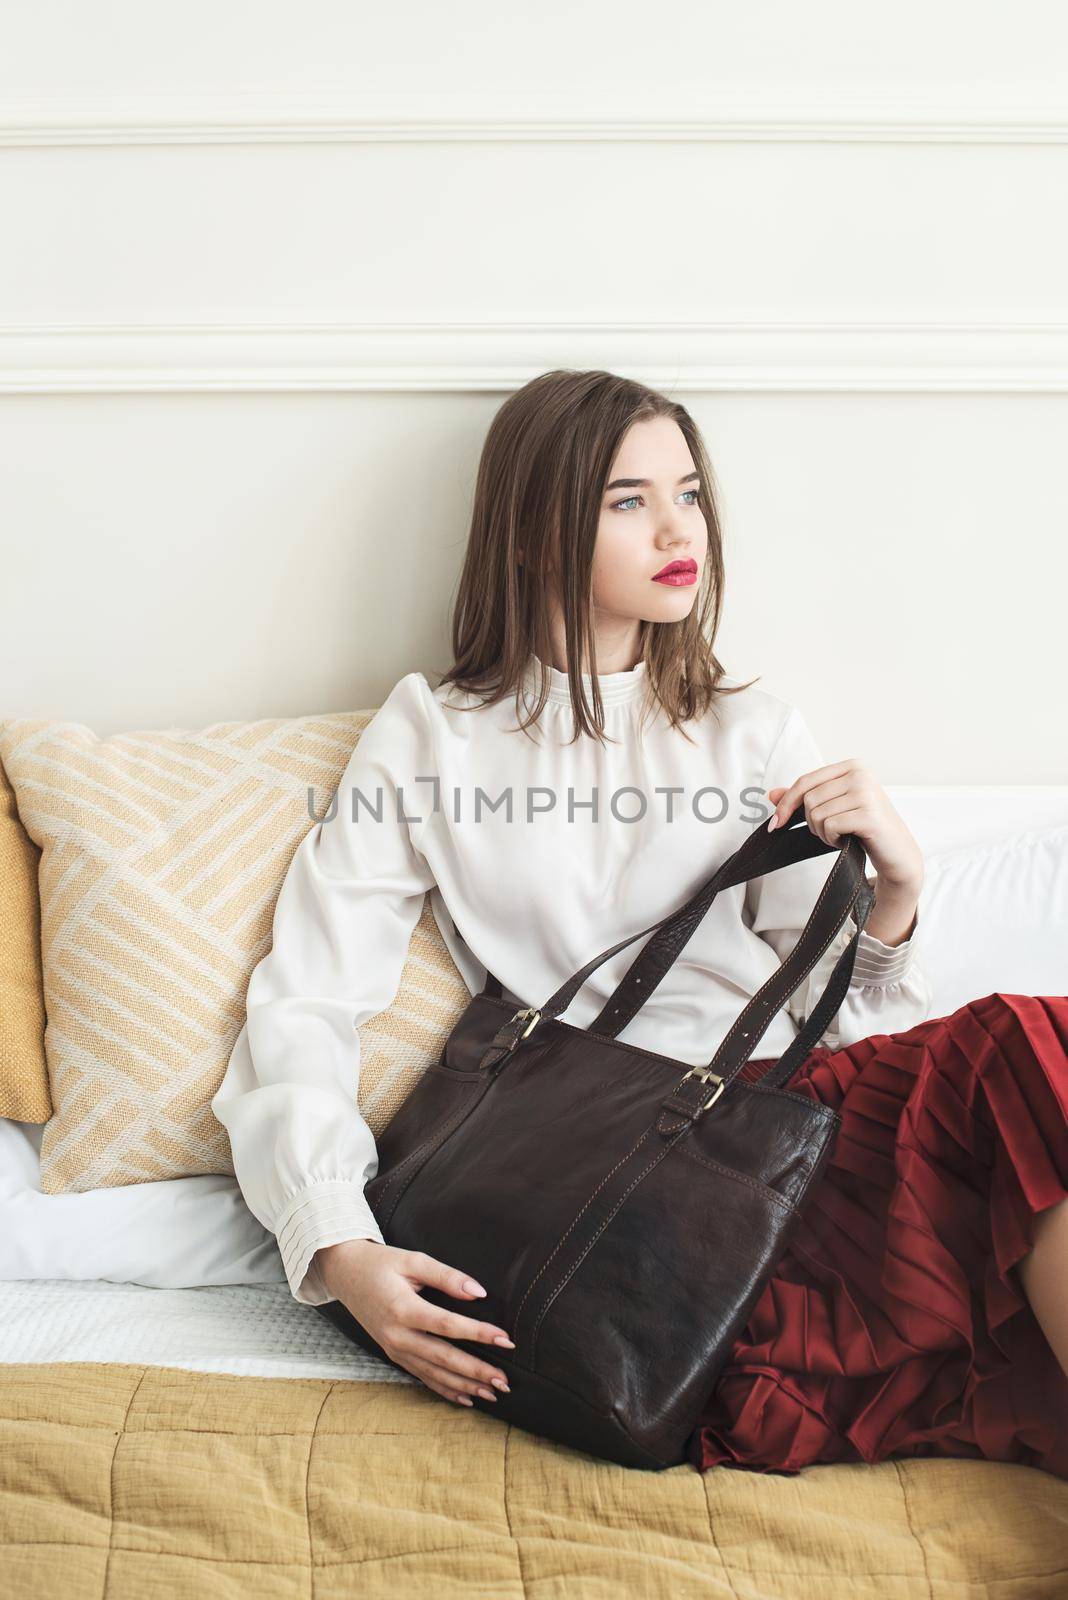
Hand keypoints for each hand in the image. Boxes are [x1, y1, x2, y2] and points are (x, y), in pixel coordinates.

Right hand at [314, 1238, 514, 1407]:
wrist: (346, 1274)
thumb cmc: (382, 1264)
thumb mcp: (413, 1261)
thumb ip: (447, 1276)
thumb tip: (479, 1292)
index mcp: (403, 1309)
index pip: (448, 1326)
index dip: (478, 1333)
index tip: (505, 1340)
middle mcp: (397, 1335)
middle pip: (443, 1357)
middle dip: (476, 1371)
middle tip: (504, 1381)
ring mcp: (393, 1349)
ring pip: (434, 1373)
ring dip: (464, 1385)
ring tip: (493, 1393)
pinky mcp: (393, 1354)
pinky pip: (422, 1376)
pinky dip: (444, 1389)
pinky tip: (466, 1398)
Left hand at [766, 759, 921, 891]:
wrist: (897, 852)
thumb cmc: (865, 828)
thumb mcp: (833, 808)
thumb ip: (804, 798)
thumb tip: (771, 794)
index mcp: (851, 766)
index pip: (805, 781)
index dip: (786, 804)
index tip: (775, 824)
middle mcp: (860, 774)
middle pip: (809, 798)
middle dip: (811, 822)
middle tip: (829, 832)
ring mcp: (866, 792)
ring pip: (816, 813)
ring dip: (822, 832)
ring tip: (841, 834)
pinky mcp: (868, 814)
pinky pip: (829, 826)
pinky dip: (831, 839)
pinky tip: (846, 840)